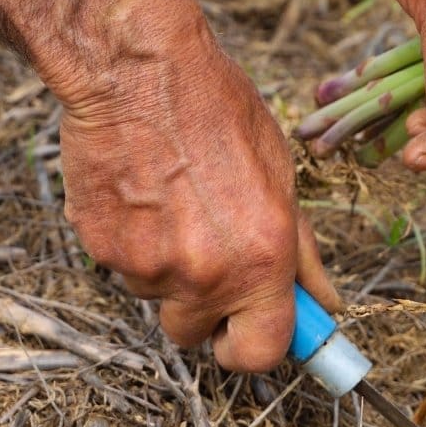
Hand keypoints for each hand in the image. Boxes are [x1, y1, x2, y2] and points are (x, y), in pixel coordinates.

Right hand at [58, 36, 341, 372]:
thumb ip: (302, 252)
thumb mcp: (282, 177)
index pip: (260, 354)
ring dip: (165, 268)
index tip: (249, 330)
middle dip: (204, 309)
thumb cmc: (218, 111)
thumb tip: (326, 302)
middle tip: (208, 253)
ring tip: (173, 202)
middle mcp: (204, 274)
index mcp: (262, 260)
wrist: (138, 71)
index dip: (252, 347)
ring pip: (155, 296)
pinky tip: (142, 192)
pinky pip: (120, 266)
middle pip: (196, 334)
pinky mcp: (99, 247)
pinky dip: (130, 242)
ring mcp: (146, 265)